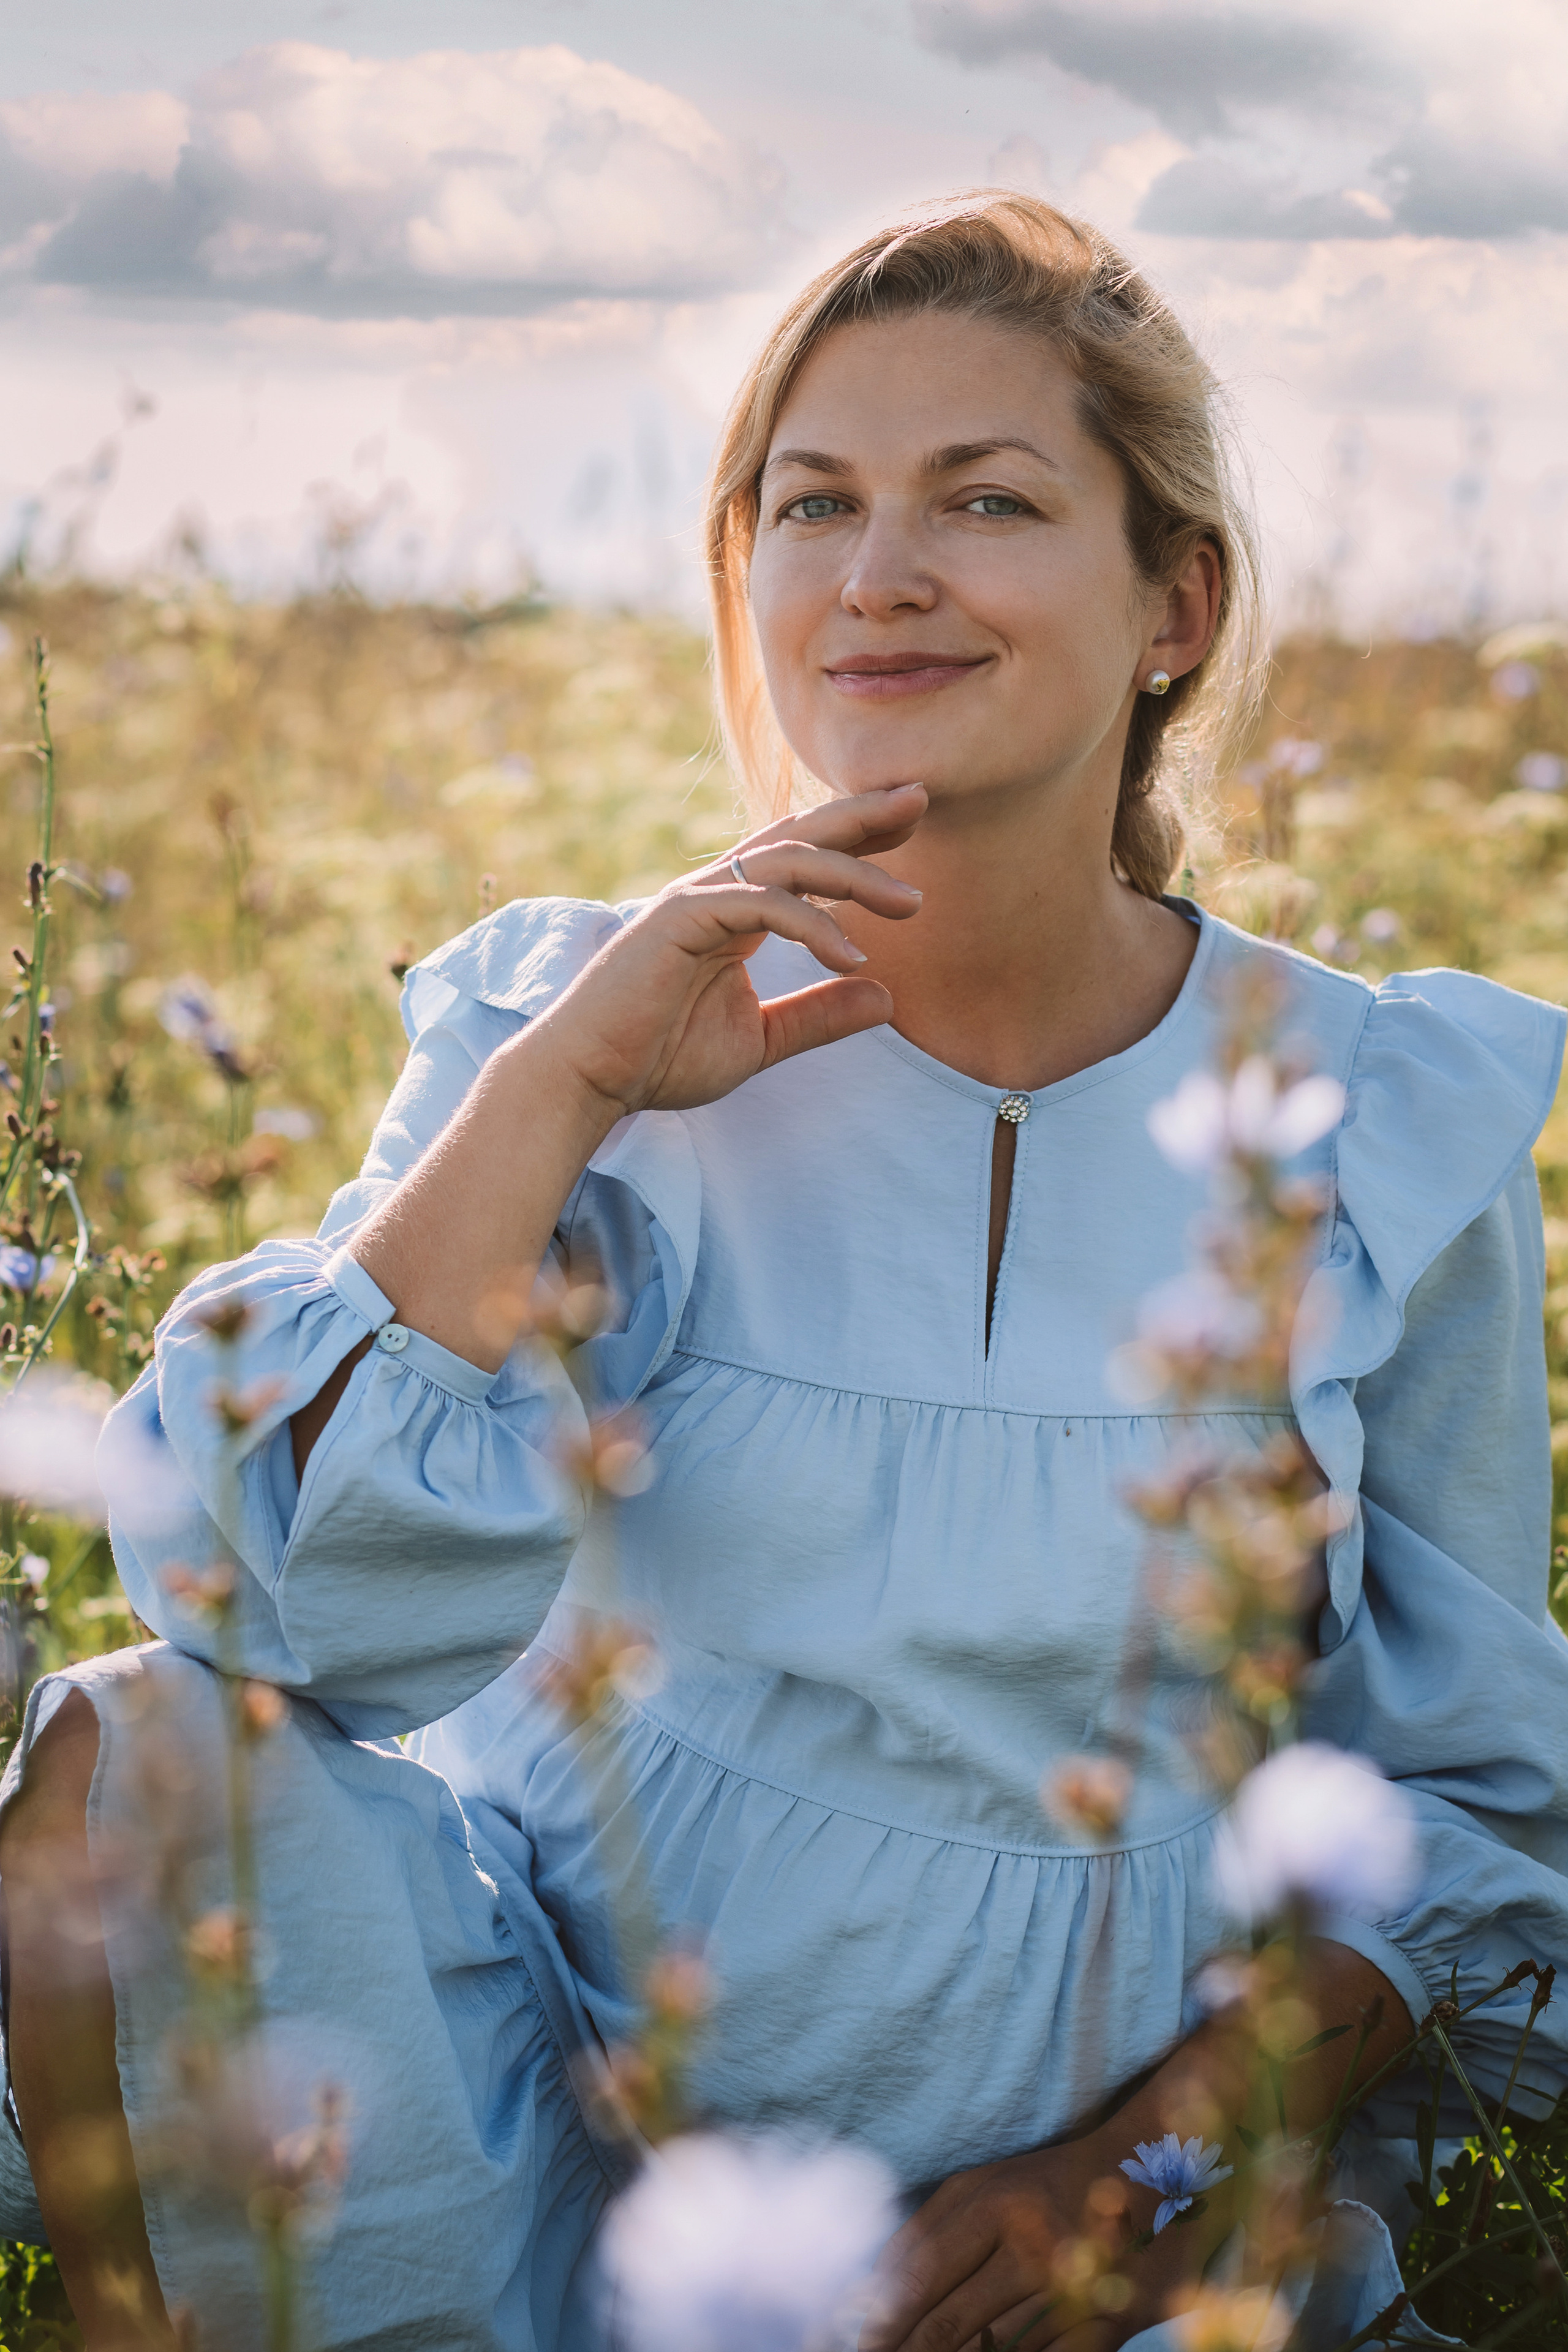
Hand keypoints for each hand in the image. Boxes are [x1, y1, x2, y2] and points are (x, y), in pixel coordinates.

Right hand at [530, 782, 926, 1118]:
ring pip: (790, 862)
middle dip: (863, 815)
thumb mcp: (759, 1040)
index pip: (804, 859)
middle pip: (801, 835)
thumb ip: (816, 1016)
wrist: (591, 1078)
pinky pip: (762, 905)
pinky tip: (851, 956)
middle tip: (922, 798)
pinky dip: (811, 925)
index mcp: (734, 910)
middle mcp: (717, 892)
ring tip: (911, 903)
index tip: (912, 826)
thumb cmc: (659, 1056)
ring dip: (856, 875)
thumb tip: (885, 998)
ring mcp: (697, 899)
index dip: (858, 838)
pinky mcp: (681, 918)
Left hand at [860, 2135, 1212, 2351]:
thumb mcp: (979, 2187)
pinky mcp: (1105, 2323)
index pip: (923, 2275)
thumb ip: (926, 2231)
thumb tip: (870, 2290)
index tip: (859, 2346)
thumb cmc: (1040, 2183)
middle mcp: (1030, 2243)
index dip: (886, 2320)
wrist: (1141, 2169)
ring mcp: (1071, 2286)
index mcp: (992, 2202)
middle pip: (951, 2323)